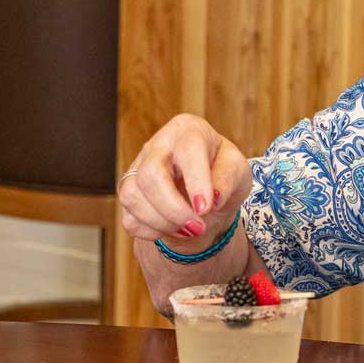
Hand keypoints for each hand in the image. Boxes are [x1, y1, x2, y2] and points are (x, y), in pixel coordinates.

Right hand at [119, 114, 252, 250]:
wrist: (202, 187)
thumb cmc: (219, 172)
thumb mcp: (236, 170)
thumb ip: (229, 179)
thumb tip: (213, 199)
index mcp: (187, 131)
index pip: (187, 151)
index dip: (196, 181)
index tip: (205, 209)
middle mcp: (156, 146)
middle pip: (150, 174)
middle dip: (173, 209)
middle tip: (197, 227)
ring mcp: (137, 168)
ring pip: (132, 196)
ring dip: (161, 222)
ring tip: (187, 229)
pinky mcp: (126, 192)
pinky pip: (129, 218)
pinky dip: (151, 231)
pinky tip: (171, 228)